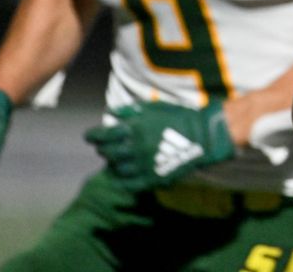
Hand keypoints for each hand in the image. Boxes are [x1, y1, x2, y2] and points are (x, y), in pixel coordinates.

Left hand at [84, 101, 233, 190]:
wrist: (203, 135)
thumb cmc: (178, 117)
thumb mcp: (152, 107)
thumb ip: (128, 111)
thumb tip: (109, 113)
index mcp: (132, 129)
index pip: (100, 136)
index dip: (91, 136)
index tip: (89, 136)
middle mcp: (134, 148)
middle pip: (106, 153)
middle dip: (104, 149)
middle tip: (107, 147)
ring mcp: (142, 166)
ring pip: (115, 170)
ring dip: (113, 164)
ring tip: (118, 160)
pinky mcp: (152, 179)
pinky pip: (128, 185)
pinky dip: (122, 180)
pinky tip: (124, 174)